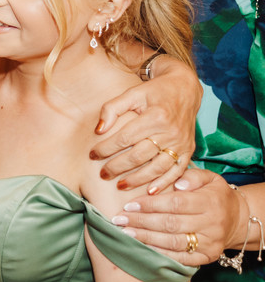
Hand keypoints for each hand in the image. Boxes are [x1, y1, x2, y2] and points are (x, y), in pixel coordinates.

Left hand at [90, 60, 199, 193]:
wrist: (185, 89)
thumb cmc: (154, 92)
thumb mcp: (132, 93)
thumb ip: (112, 108)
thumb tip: (99, 130)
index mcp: (155, 116)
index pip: (125, 138)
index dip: (106, 148)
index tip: (92, 155)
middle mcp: (170, 132)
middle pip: (139, 155)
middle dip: (118, 167)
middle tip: (102, 174)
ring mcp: (181, 143)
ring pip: (157, 167)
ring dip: (138, 179)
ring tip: (120, 185)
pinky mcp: (189, 150)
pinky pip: (176, 171)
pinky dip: (164, 183)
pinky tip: (150, 192)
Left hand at [111, 168, 240, 265]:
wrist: (237, 219)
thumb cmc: (214, 195)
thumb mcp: (209, 178)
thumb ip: (192, 176)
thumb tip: (177, 183)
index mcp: (210, 202)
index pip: (176, 203)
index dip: (150, 205)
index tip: (128, 205)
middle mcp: (212, 224)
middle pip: (171, 224)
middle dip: (141, 222)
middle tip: (118, 219)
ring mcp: (210, 243)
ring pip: (173, 242)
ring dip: (146, 238)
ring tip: (125, 233)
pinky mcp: (207, 257)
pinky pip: (181, 258)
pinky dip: (160, 253)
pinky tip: (142, 247)